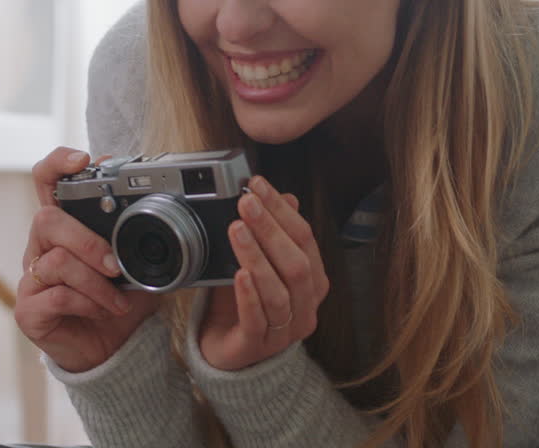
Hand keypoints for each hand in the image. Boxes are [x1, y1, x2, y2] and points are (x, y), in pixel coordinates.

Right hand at [14, 148, 160, 372]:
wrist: (109, 350)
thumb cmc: (117, 300)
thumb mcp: (138, 264)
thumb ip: (142, 237)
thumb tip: (167, 212)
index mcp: (65, 226)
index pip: (46, 181)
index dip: (58, 163)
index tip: (84, 160)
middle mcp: (41, 247)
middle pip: (46, 219)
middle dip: (87, 240)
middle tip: (115, 265)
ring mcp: (31, 278)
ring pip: (56, 260)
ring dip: (95, 281)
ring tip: (117, 298)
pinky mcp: (29, 309)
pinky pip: (55, 295)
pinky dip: (87, 303)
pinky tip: (102, 311)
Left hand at [198, 176, 329, 370]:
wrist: (226, 352)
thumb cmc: (244, 304)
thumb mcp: (259, 263)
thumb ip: (275, 234)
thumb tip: (288, 198)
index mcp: (312, 282)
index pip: (304, 239)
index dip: (282, 211)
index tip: (259, 186)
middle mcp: (305, 307)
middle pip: (296, 264)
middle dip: (271, 229)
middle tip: (246, 203)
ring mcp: (284, 331)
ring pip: (279, 292)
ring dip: (258, 257)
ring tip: (237, 230)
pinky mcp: (257, 346)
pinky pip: (258, 320)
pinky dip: (250, 296)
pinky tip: (239, 274)